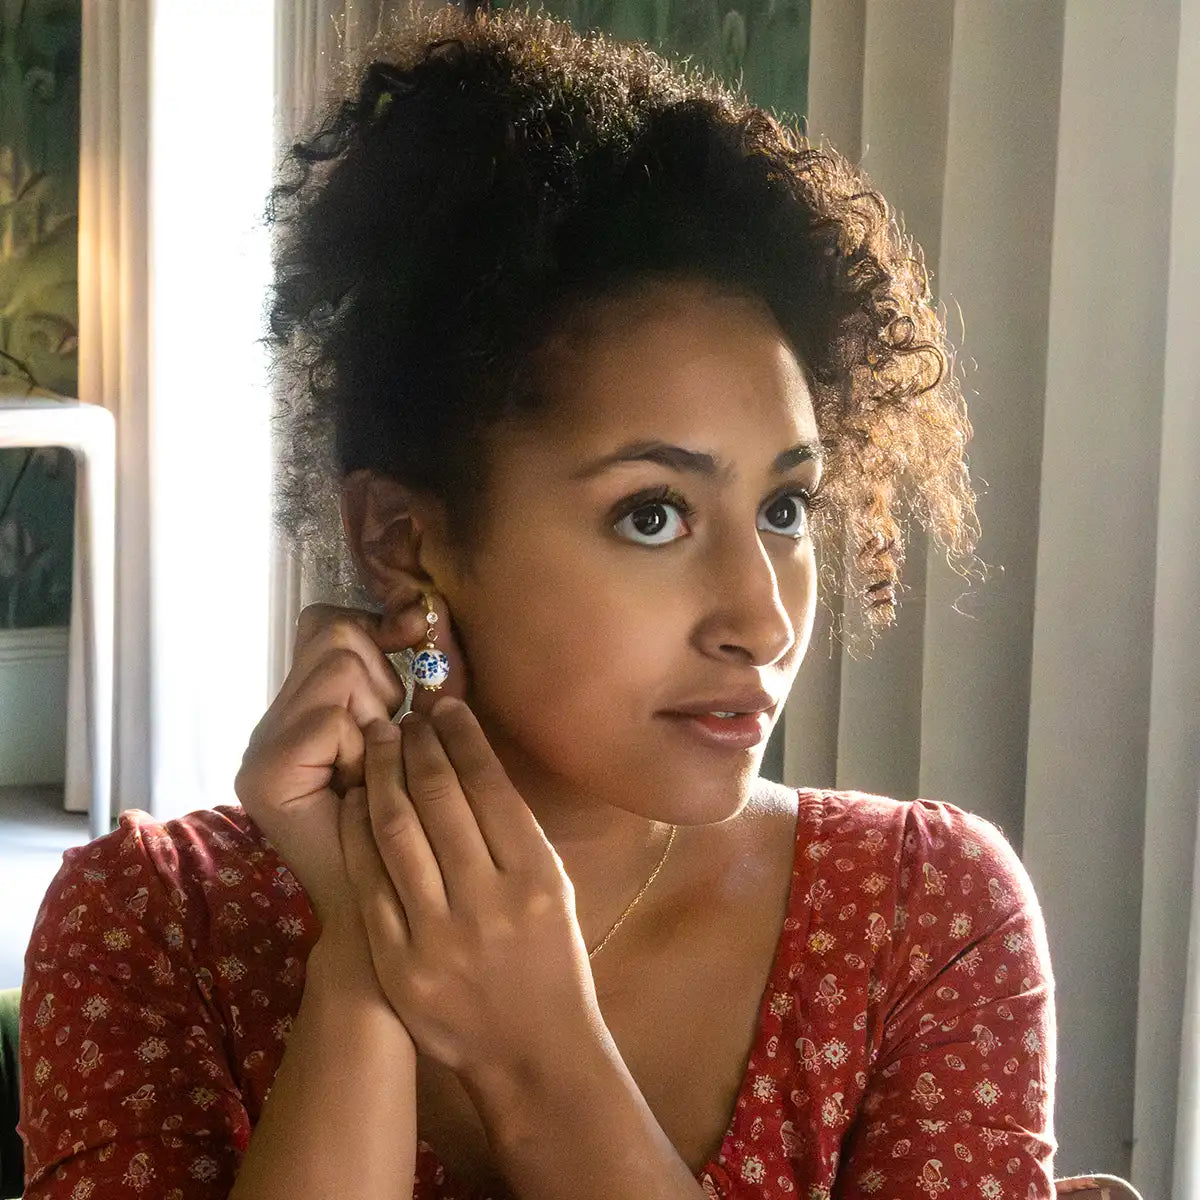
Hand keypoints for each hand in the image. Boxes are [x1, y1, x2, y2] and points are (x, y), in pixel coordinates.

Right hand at [234, 598, 466, 928]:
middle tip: (388, 740)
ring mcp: (261, 749)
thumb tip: (415, 614)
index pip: (327, 623)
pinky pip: (335, 718)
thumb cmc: (419, 825)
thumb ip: (405, 677)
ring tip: (376, 767)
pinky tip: (364, 788)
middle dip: (383, 677)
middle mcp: (272, 724)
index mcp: (304, 712)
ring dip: (378, 712)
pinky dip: (367, 748)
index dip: (377, 630)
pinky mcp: (264, 776)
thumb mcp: (415, 734)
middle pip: (334, 633)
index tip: (410, 657)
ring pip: (338, 665)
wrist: (397, 914)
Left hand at [339, 699, 601, 1085]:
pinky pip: (368, 883)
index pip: (489, 785)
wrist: (531, 1051)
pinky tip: (354, 800)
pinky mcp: (399, 963)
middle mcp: (488, 900)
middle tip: (403, 717)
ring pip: (396, 832)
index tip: (444, 706)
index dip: (461, 737)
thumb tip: (470, 760)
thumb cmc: (550, 958)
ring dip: (381, 776)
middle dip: (416, 746)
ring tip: (375, 742)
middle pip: (439, 799)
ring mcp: (438, 934)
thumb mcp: (554, 887)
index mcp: (535, 875)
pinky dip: (357, 833)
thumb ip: (515, 830)